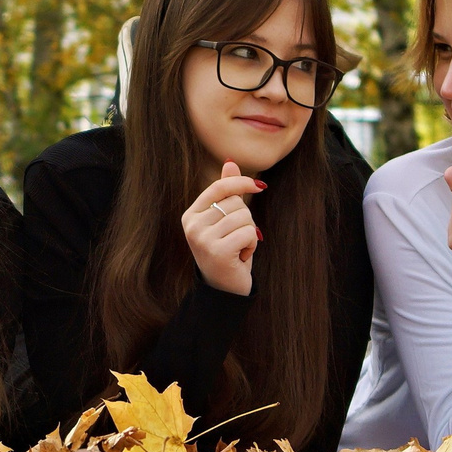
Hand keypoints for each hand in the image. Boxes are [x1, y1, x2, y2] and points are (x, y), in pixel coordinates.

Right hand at [181, 162, 263, 295]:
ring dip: (250, 233)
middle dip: (245, 219)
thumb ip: (226, 193)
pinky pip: (248, 233)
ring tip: (239, 248)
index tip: (260, 186)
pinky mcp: (217, 251)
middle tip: (237, 238)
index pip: (219, 187)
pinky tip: (242, 256)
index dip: (242, 183)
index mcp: (191, 215)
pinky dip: (252, 244)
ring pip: (244, 217)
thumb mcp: (225, 220)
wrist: (224, 289)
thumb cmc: (227, 251)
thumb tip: (230, 163)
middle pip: (235, 203)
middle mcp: (192, 226)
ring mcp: (202, 239)